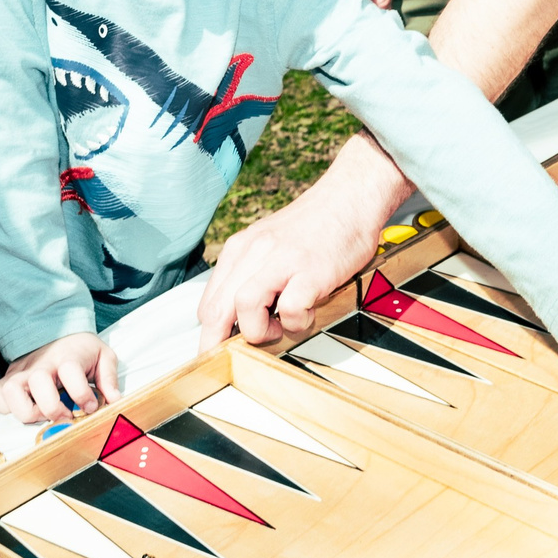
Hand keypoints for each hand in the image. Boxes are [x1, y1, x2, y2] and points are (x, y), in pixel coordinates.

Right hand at [0, 333, 119, 423]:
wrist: (54, 329)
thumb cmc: (79, 350)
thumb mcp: (103, 356)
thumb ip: (109, 378)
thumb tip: (114, 401)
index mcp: (67, 356)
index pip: (70, 372)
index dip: (82, 395)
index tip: (91, 407)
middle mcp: (41, 364)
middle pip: (38, 382)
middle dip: (53, 408)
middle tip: (65, 416)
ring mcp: (20, 372)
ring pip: (10, 391)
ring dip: (27, 411)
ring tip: (43, 414)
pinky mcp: (6, 379)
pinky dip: (4, 407)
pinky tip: (24, 408)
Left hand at [197, 179, 382, 352]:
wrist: (349, 198)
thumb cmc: (314, 227)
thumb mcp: (268, 244)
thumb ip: (251, 275)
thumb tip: (237, 317)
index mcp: (240, 249)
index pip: (209, 302)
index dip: (209, 332)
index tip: (215, 349)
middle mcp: (255, 252)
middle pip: (217, 309)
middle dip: (216, 342)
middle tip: (229, 360)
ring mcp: (283, 261)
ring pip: (244, 306)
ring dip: (258, 330)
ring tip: (277, 328)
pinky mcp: (311, 271)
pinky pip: (290, 309)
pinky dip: (295, 322)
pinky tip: (306, 313)